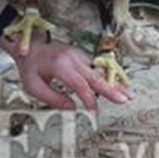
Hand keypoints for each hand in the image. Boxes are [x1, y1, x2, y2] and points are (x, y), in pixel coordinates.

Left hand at [0, 36, 132, 111]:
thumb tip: (71, 109)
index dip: (89, 99)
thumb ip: (52, 98)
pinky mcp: (82, 56)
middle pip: (95, 76)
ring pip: (101, 71)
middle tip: (124, 100)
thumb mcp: (33, 86)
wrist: (30, 45)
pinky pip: (98, 68)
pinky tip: (119, 85)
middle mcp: (73, 58)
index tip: (95, 112)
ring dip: (115, 83)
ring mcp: (79, 55)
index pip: (79, 84)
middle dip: (111, 89)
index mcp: (60, 65)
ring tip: (128, 94)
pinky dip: (110, 77)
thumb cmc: (30, 66)